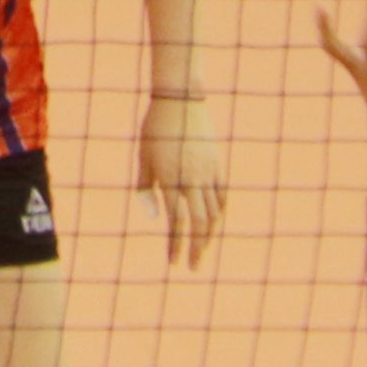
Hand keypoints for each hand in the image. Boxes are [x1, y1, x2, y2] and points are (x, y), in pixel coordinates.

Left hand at [136, 92, 226, 265]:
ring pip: (214, 213)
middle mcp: (193, 179)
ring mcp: (209, 173)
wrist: (181, 100)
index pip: (176, 222)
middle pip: (198, 223)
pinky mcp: (218, 165)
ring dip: (208, 235)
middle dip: (195, 248)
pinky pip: (223, 196)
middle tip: (192, 267)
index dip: (175, 245)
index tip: (173, 263)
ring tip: (202, 251)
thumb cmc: (154, 129)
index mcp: (171, 179)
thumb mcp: (143, 157)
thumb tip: (152, 217)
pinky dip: (220, 214)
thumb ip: (146, 187)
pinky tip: (215, 225)